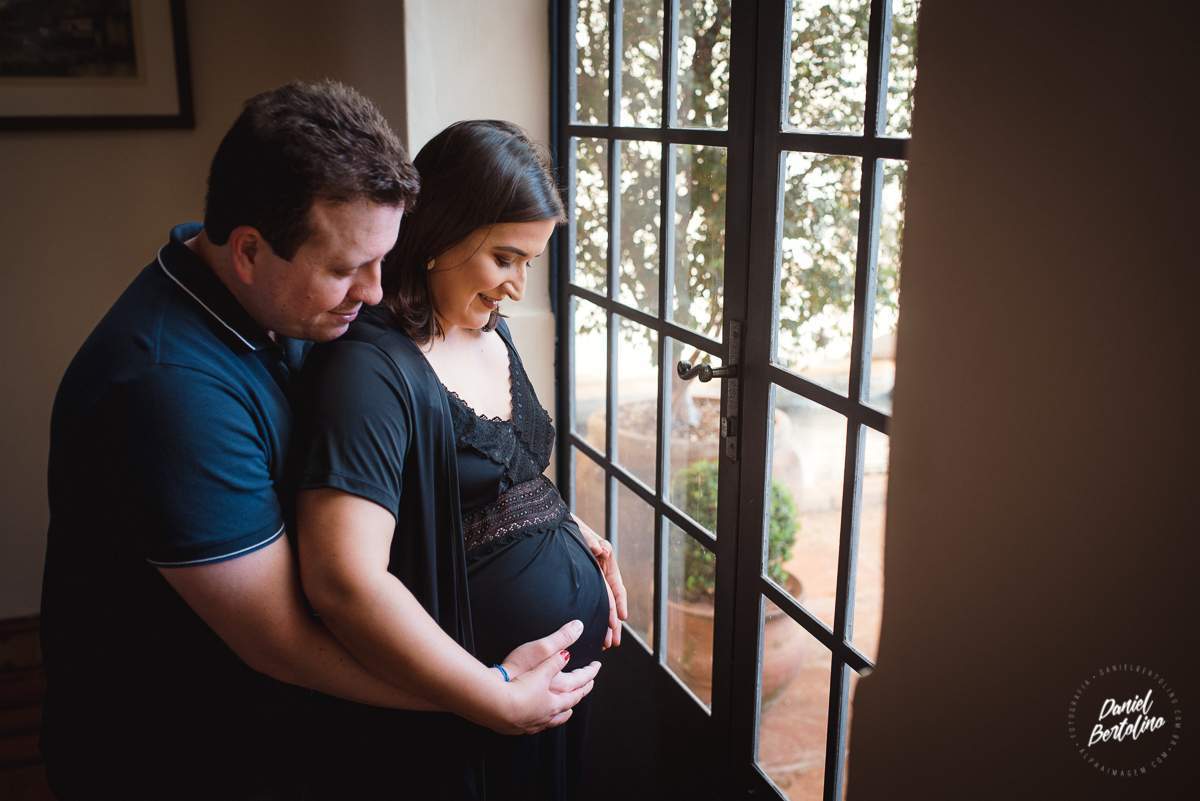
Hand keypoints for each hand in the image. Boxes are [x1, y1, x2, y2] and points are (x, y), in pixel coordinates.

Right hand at [493, 619, 600, 734]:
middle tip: (587, 686)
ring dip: (563, 712)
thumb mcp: (541, 655)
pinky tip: (538, 719)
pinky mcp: (516, 726)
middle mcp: (547, 713)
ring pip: (554, 719)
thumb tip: (577, 629)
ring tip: (568, 710)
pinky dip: (543, 720)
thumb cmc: (516, 680)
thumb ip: (560, 643)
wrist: (492, 704)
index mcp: (556, 696)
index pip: (579, 685)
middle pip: (569, 703)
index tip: (595, 667)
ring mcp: (532, 722)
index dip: (589, 675)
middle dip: (580, 693)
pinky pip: (536, 725)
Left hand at [572, 515, 627, 649]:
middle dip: (613, 623)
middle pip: (610, 601)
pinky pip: (588, 603)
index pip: (615, 586)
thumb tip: (603, 549)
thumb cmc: (566, 525)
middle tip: (613, 642)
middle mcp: (599, 572)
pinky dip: (591, 618)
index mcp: (604, 561)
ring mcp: (589, 579)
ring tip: (605, 644)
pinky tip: (588, 631)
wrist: (549, 524)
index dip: (618, 603)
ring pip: (600, 605)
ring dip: (604, 625)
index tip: (621, 619)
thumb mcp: (578, 530)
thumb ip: (589, 539)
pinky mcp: (578, 584)